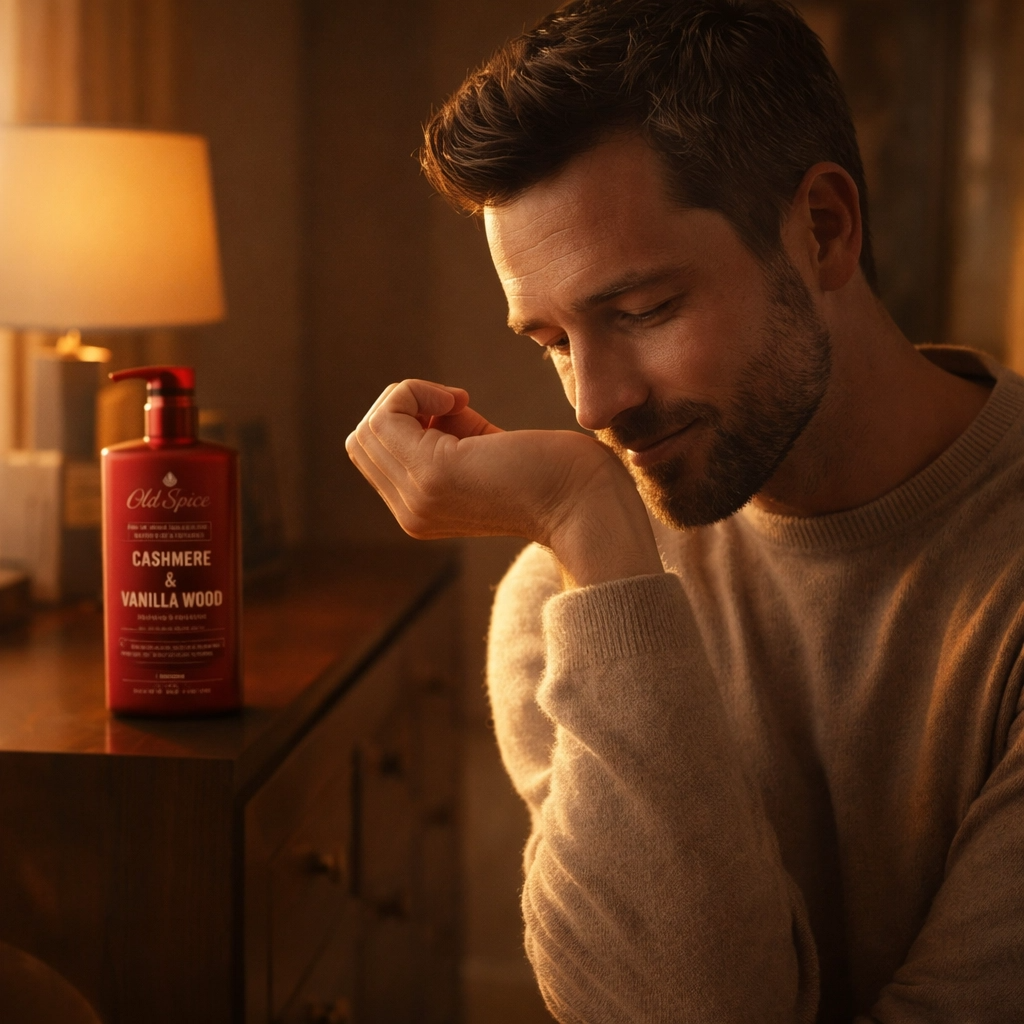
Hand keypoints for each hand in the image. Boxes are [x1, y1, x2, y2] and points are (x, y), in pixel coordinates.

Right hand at [346, 380, 662, 585]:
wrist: (589, 503)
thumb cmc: (555, 471)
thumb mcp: (487, 449)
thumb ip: (452, 433)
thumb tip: (433, 404)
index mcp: (421, 511)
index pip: (373, 454)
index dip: (407, 419)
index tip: (459, 413)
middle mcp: (410, 513)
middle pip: (362, 438)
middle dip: (403, 406)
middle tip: (457, 405)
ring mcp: (418, 497)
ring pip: (370, 425)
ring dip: (410, 396)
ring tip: (459, 403)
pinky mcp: (433, 474)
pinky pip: (389, 414)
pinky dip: (417, 392)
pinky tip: (460, 401)